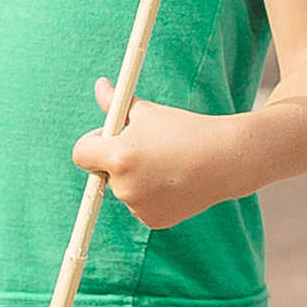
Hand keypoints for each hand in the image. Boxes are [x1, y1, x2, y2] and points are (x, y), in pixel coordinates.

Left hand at [72, 81, 237, 231]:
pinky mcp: (153, 221)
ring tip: (167, 163)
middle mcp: (124, 186)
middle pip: (104, 171)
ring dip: (135, 178)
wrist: (225, 159)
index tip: (109, 137)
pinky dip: (151, 195)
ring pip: (124, 189)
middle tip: (148, 146)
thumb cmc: (185, 130)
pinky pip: (140, 205)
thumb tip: (100, 86)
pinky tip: (174, 181)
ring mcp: (138, 207)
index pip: (81, 153)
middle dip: (118, 159)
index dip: (92, 143)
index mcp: (118, 157)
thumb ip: (116, 104)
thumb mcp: (148, 112)